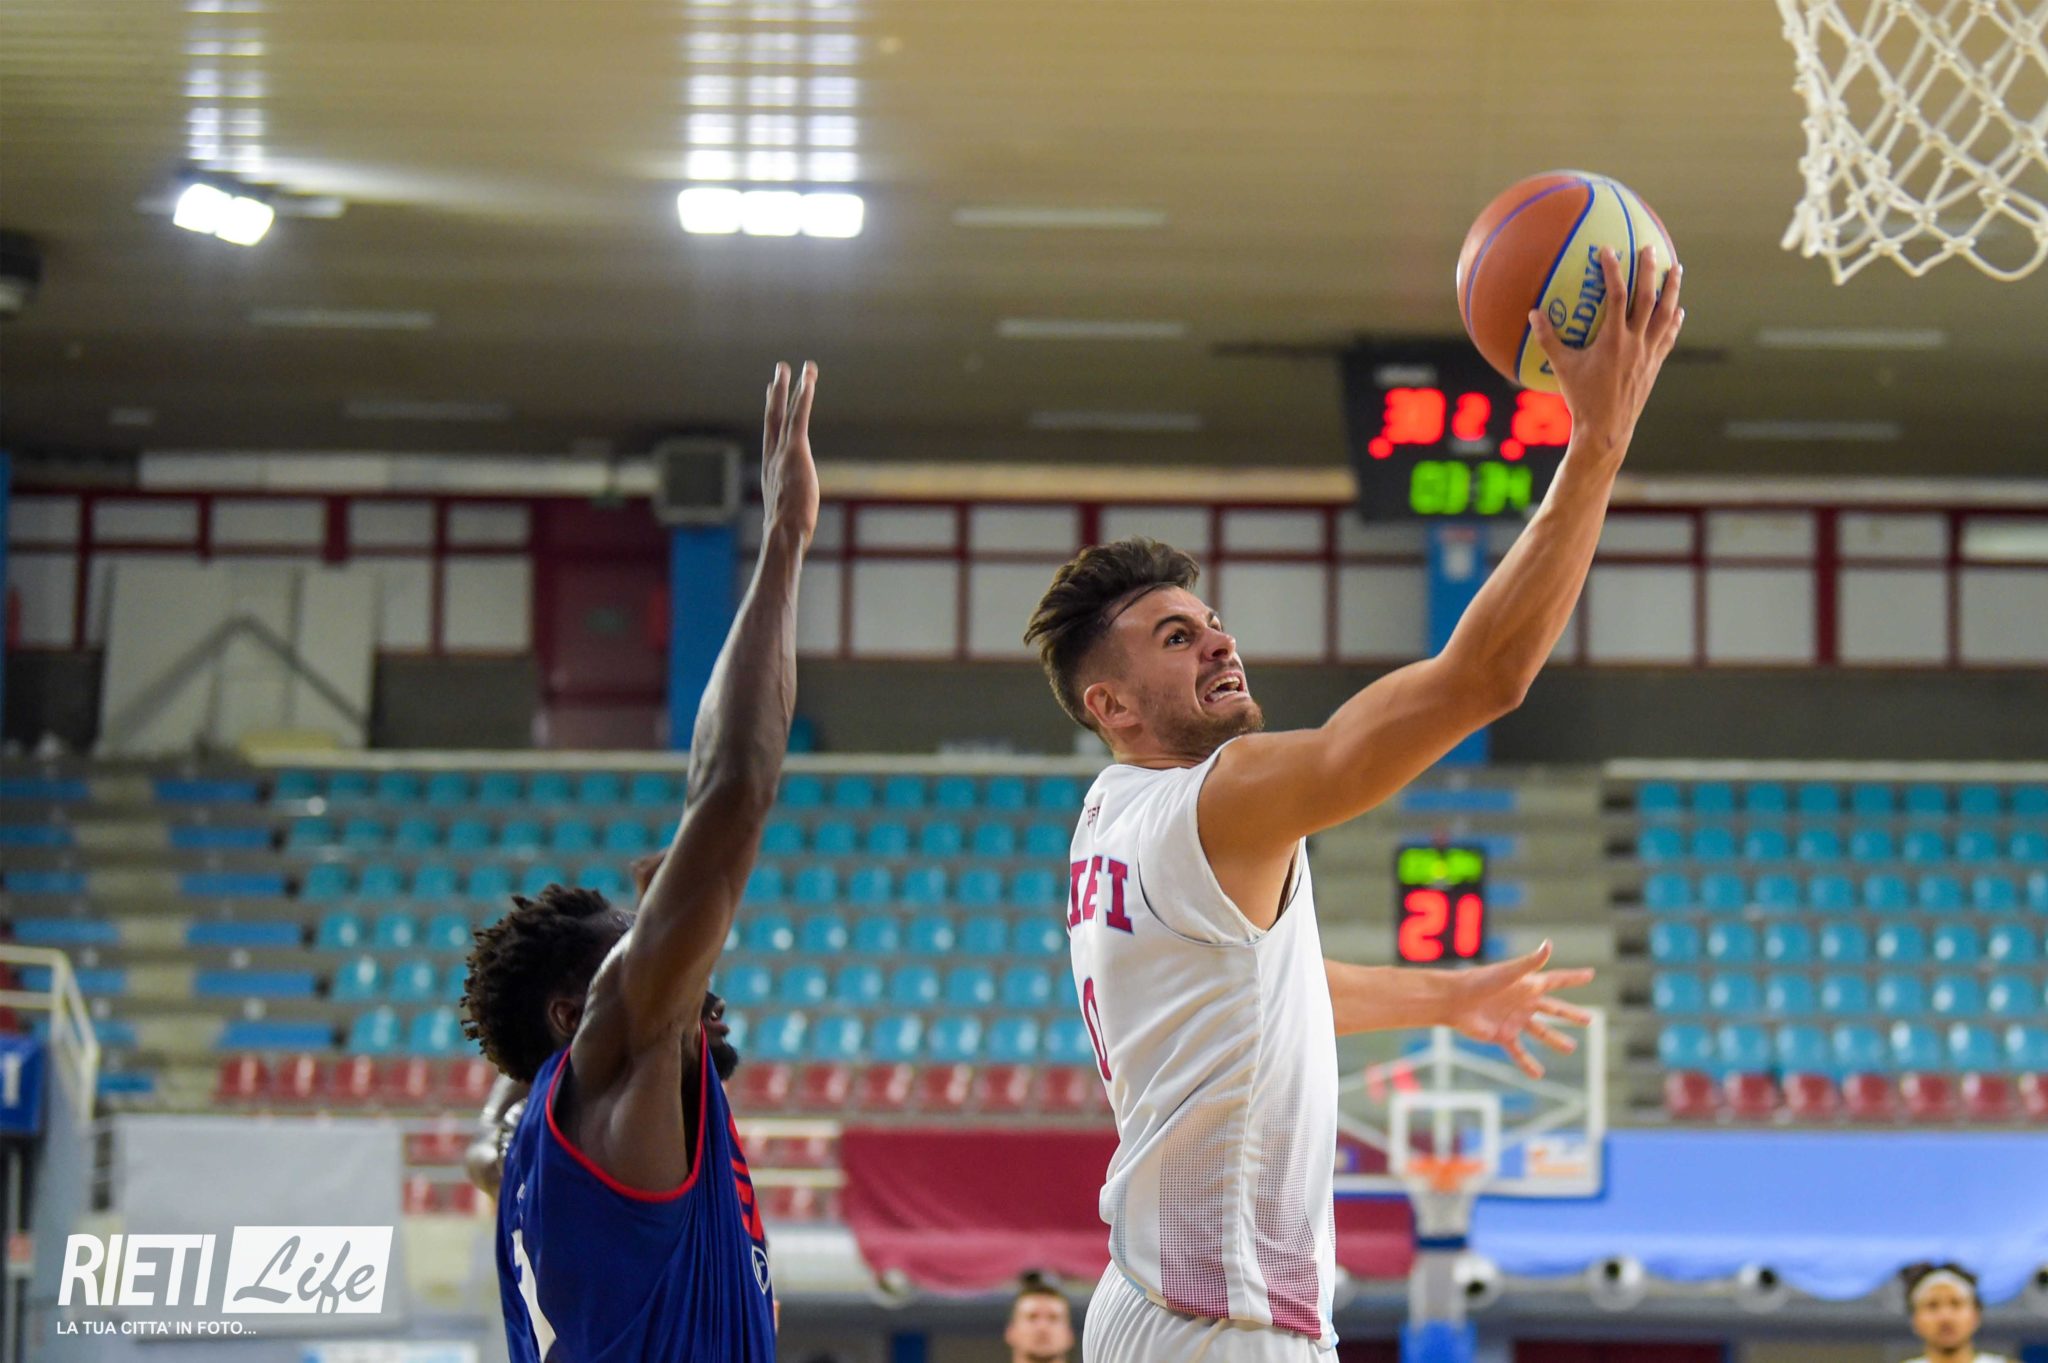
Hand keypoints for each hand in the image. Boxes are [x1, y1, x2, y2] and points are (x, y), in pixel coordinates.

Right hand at [761, 361, 819, 546]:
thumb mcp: (788, 518)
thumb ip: (790, 510)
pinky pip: (800, 416)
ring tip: (790, 366)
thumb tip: (794, 528)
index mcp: (771, 470)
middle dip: (776, 393)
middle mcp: (773, 457)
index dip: (773, 413)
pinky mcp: (795, 451)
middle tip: (779, 371)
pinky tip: (808, 379)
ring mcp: (782, 452)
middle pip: (773, 417)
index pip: (771, 435)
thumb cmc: (787, 534)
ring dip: (788, 387)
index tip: (773, 394)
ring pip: (784, 412)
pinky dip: (804, 396)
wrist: (783, 534)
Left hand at [1440, 940, 1593, 1077]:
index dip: (1574, 978)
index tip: (1590, 975)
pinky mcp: (1502, 1035)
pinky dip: (1528, 1063)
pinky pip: (1519, 1052)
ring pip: (1540, 1032)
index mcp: (1528, 985)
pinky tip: (1539, 1074)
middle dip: (1571, 1014)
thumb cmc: (1480, 982)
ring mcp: (1514, 1020)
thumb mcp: (1509, 973)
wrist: (1454, 1000)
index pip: (1557, 980)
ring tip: (1570, 1047)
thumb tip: (1549, 944)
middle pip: (1554, 1009)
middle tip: (1588, 1020)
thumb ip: (1530, 962)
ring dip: (1555, 1040)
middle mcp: (1524, 1002)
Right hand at [1529, 246, 1682, 459]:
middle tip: (1650, 249)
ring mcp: (1649, 353)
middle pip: (1648, 299)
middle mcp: (1636, 343)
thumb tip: (1533, 314)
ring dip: (1672, 290)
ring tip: (1676, 269)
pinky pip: (1668, 336)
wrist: (1607, 428)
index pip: (1616, 296)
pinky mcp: (1655, 364)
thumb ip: (1547, 339)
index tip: (1609, 251)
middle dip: (1650, 271)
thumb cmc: (1581, 398)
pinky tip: (1678, 310)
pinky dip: (1674, 320)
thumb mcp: (1561, 368)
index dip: (1613, 271)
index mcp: (1613, 340)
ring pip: (1665, 314)